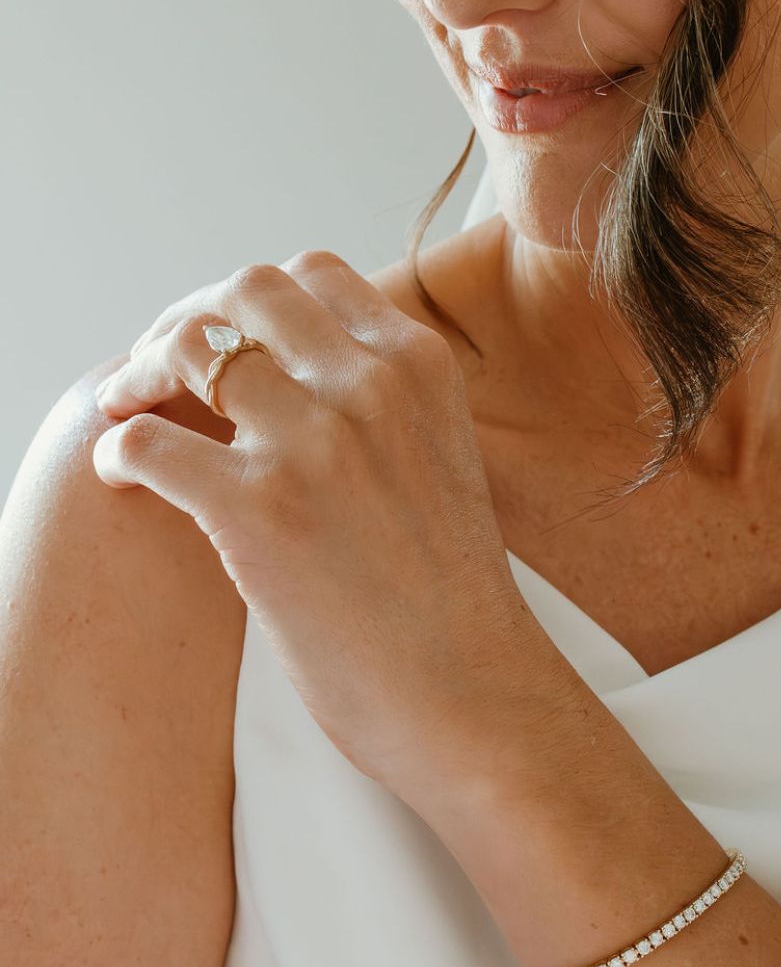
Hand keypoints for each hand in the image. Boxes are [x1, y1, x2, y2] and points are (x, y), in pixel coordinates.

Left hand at [91, 250, 542, 797]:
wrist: (473, 694)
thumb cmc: (451, 595)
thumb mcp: (442, 457)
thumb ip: (383, 400)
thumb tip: (294, 371)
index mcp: (420, 367)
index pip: (313, 272)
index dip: (249, 300)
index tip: (222, 339)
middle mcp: (370, 385)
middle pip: (246, 290)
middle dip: (189, 317)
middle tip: (160, 366)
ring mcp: (316, 443)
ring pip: (192, 353)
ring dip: (142, 376)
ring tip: (125, 410)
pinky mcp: (260, 512)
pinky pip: (148, 444)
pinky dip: (120, 452)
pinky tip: (122, 476)